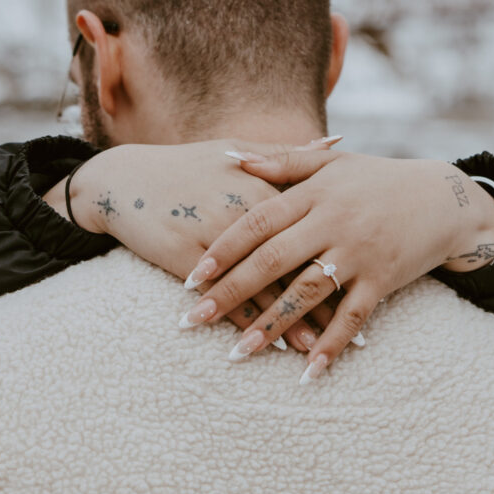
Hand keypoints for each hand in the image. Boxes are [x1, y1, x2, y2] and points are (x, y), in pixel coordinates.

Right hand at [43, 138, 339, 350]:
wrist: (124, 179)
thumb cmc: (187, 165)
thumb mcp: (237, 151)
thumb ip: (289, 155)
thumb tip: (339, 143)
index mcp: (261, 183)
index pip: (309, 226)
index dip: (339, 252)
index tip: (369, 274)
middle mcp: (242, 209)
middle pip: (290, 260)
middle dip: (321, 297)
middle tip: (352, 330)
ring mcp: (213, 235)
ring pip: (259, 285)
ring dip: (287, 321)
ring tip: (314, 349)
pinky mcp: (186, 257)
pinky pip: (220, 295)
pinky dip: (244, 322)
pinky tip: (262, 344)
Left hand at [180, 147, 493, 381]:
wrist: (444, 198)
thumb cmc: (378, 178)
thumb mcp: (331, 162)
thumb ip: (281, 161)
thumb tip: (232, 160)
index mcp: (314, 194)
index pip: (257, 223)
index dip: (223, 251)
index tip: (191, 278)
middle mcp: (332, 223)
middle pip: (272, 261)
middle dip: (230, 293)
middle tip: (193, 319)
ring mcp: (358, 253)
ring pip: (306, 294)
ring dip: (270, 325)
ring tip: (237, 352)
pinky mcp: (383, 279)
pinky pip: (353, 317)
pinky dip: (330, 345)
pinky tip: (306, 371)